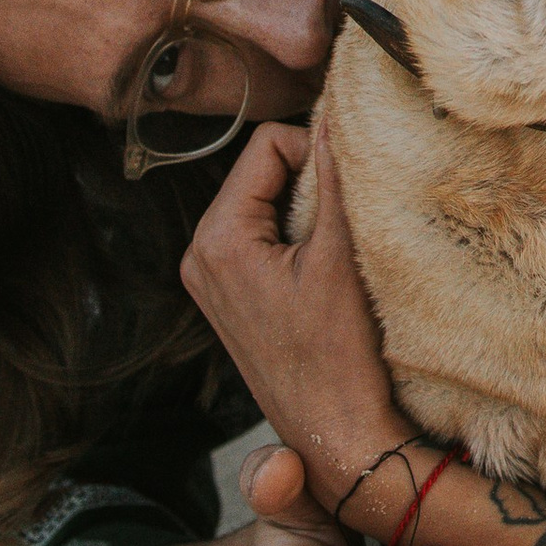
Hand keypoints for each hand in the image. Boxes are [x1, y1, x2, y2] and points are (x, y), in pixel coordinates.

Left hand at [179, 112, 407, 508]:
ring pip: (263, 201)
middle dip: (308, 183)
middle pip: (261, 170)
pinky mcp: (225, 293)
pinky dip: (294, 237)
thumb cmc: (339, 353)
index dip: (315, 153)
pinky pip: (259, 233)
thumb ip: (333, 176)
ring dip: (304, 211)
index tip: (346, 195)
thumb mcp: (340, 253)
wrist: (333, 430)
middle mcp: (199, 254)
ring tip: (334, 252)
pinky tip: (321, 271)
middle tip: (343, 226)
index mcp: (217, 238)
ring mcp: (208, 277)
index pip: (268, 144)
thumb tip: (334, 115)